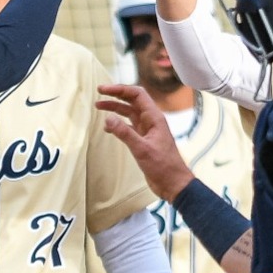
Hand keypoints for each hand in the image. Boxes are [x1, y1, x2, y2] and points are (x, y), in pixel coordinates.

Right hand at [97, 83, 195, 199]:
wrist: (173, 183)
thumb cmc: (164, 166)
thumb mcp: (142, 149)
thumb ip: (124, 133)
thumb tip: (108, 119)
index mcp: (154, 118)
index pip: (137, 94)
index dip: (120, 89)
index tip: (103, 90)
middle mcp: (151, 121)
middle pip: (132, 101)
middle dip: (116, 96)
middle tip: (99, 93)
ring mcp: (147, 130)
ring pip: (129, 113)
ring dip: (115, 109)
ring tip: (99, 108)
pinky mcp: (143, 140)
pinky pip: (129, 126)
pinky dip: (118, 124)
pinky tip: (108, 128)